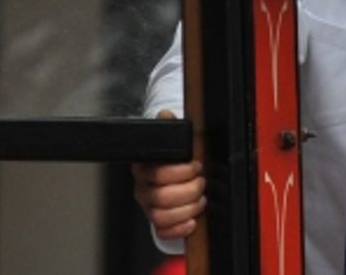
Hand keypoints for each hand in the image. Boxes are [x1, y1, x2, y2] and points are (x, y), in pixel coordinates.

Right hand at [132, 110, 207, 239]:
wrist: (171, 173)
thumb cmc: (173, 157)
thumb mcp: (174, 138)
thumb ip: (169, 125)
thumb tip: (165, 114)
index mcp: (145, 167)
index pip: (158, 173)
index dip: (181, 171)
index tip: (196, 165)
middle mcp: (143, 188)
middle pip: (161, 197)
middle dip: (188, 190)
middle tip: (201, 182)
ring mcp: (148, 206)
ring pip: (161, 216)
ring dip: (187, 209)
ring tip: (200, 200)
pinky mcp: (156, 221)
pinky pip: (162, 231)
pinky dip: (179, 229)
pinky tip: (192, 221)